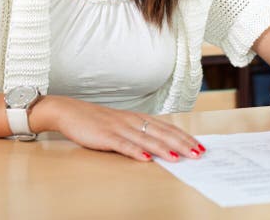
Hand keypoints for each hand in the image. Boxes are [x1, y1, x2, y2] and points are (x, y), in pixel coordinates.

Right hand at [48, 97, 204, 161]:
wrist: (70, 111)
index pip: (167, 127)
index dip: (184, 136)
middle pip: (162, 132)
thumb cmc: (97, 120)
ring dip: (165, 149)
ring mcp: (119, 128)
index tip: (199, 145)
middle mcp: (132, 121)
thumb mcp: (122, 124)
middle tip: (198, 153)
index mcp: (138, 118)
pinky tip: (147, 158)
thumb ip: (139, 132)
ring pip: (147, 139)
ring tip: (181, 157)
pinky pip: (123, 145)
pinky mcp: (105, 136)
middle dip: (182, 143)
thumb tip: (159, 144)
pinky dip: (136, 151)